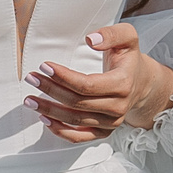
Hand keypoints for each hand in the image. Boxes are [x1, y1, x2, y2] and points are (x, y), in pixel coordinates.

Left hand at [22, 24, 172, 141]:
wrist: (142, 83)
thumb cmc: (129, 59)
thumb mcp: (127, 38)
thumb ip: (111, 34)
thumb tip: (90, 40)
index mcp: (122, 84)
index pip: (87, 85)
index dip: (63, 77)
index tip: (45, 66)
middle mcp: (118, 107)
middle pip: (77, 102)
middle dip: (50, 90)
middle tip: (31, 78)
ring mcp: (111, 123)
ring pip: (75, 120)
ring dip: (49, 111)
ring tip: (30, 99)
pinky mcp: (104, 132)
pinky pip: (79, 137)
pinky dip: (60, 131)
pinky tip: (44, 119)